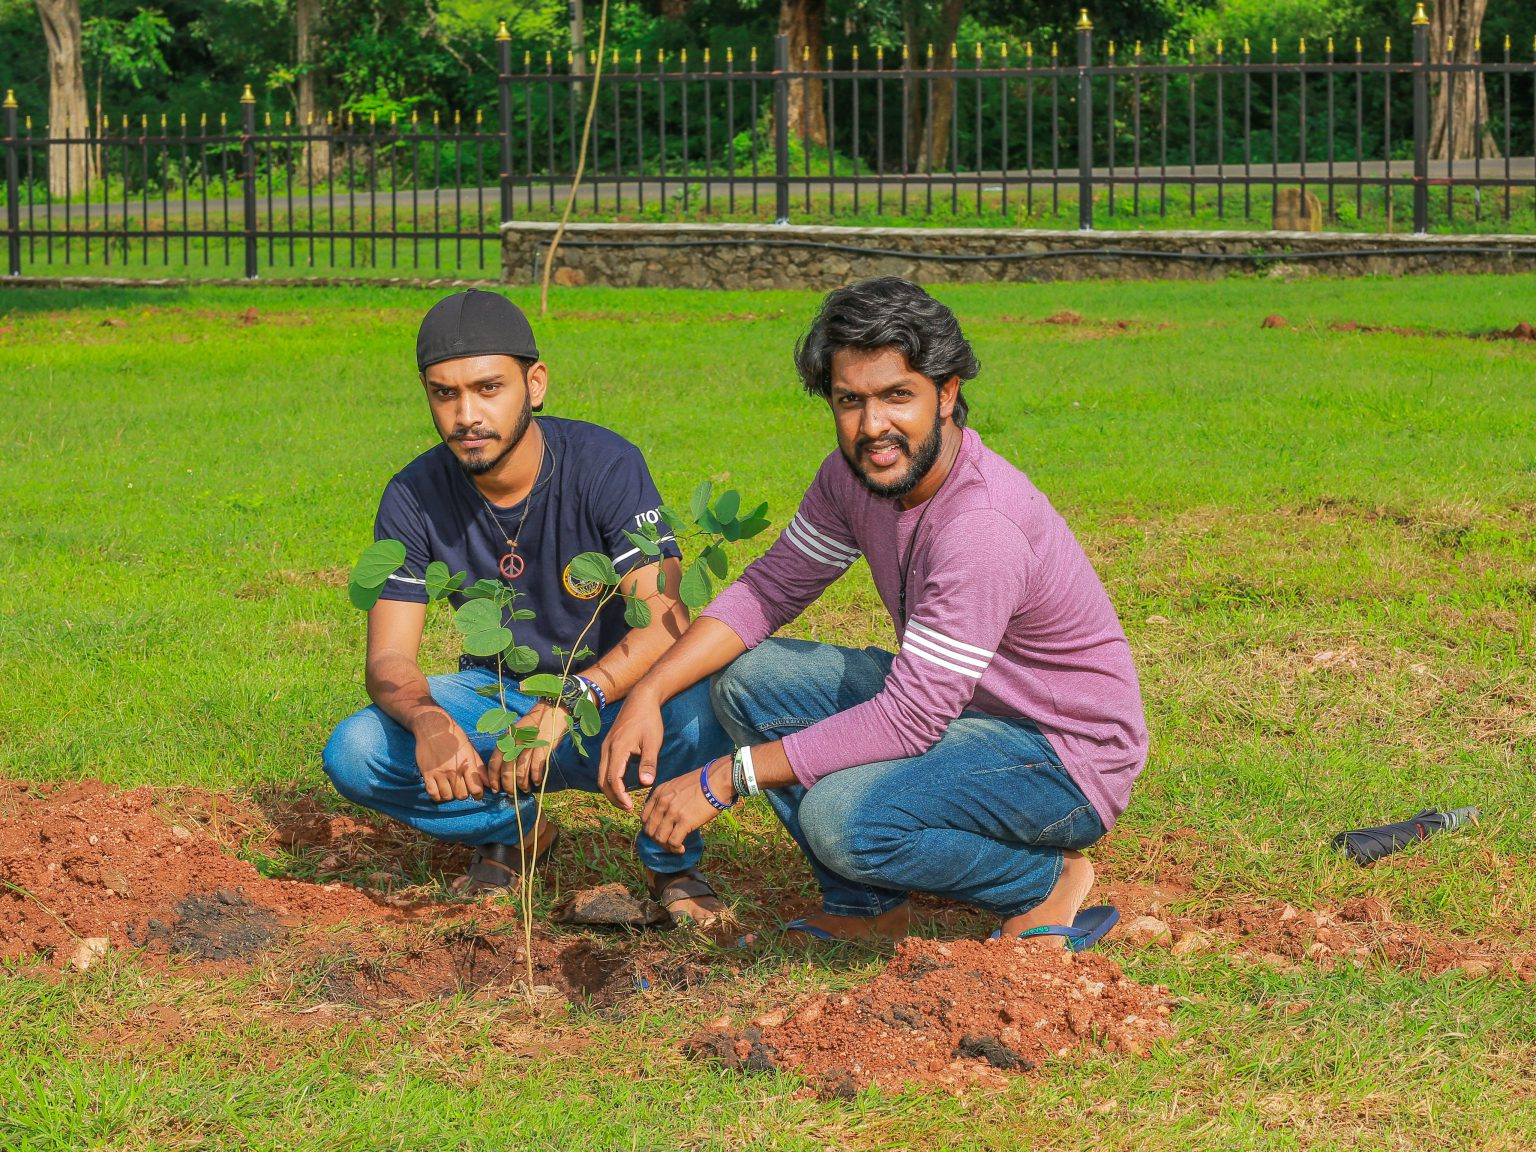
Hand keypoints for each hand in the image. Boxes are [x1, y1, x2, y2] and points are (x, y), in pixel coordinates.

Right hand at [413, 710, 489, 802]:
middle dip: (463, 794)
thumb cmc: (454, 738)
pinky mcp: (427, 773)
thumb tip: (489, 784)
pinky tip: (439, 789)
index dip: (477, 794)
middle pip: (461, 795)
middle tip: (461, 787)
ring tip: (450, 787)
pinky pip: (433, 793)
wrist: (434, 727)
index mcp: (467, 764)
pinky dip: (436, 795)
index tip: (476, 793)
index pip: (476, 789)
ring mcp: (439, 773)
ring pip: (447, 796)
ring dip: (450, 794)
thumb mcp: (470, 750)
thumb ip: (480, 768)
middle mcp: (454, 770)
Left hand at [500, 700, 569, 793]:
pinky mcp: (542, 745)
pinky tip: (537, 782)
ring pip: (521, 770)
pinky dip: (536, 776)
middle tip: (512, 794)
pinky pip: (536, 766)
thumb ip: (511, 749)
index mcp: (506, 738)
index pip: (495, 761)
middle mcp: (514, 741)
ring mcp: (528, 743)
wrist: (552, 710)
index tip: (496, 789)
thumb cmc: (535, 724)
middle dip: (508, 785)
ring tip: (526, 790)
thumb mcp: (518, 734)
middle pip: (507, 769)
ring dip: (523, 784)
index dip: (493, 777)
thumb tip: (507, 772)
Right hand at [598, 690, 667, 812]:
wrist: (641, 698)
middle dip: (613, 797)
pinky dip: (610, 780)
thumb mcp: (653, 742)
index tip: (630, 807)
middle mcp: (607, 749)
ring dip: (611, 789)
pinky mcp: (608, 745)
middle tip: (627, 808)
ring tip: (625, 800)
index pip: (613, 779)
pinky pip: (604, 767)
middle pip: (602, 780)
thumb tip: (646, 784)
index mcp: (617, 749)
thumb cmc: (649, 719)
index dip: (620, 796)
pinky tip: (623, 785)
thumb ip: (649, 763)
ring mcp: (605, 747)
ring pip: (601, 775)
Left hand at [642, 755, 732, 854]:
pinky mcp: (684, 821)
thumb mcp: (676, 785)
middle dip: (657, 840)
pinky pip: (673, 842)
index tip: (660, 832)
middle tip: (668, 843)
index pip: (644, 817)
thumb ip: (667, 798)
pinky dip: (676, 849)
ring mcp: (672, 812)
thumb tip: (665, 815)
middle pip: (649, 830)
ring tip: (676, 847)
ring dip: (666, 846)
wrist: (717, 780)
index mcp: (658, 793)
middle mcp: (662, 802)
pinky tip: (682, 848)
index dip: (650, 829)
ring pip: (659, 838)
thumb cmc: (702, 782)